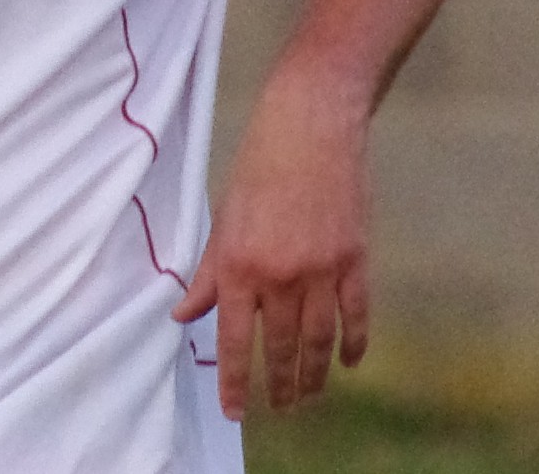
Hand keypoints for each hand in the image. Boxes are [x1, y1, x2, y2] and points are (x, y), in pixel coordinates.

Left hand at [172, 66, 371, 420]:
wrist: (309, 126)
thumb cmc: (258, 166)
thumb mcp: (223, 218)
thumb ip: (207, 272)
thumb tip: (183, 314)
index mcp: (238, 262)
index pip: (232, 338)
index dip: (235, 381)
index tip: (234, 412)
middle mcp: (278, 273)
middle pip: (280, 347)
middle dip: (278, 385)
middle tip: (278, 407)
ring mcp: (320, 269)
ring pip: (318, 341)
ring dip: (312, 376)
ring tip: (306, 396)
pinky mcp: (354, 260)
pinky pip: (355, 316)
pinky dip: (353, 344)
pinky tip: (346, 362)